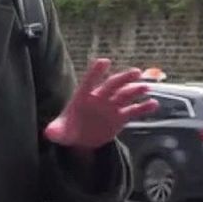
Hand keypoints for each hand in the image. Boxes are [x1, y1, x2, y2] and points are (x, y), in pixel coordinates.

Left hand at [44, 58, 159, 150]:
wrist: (80, 140)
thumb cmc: (67, 130)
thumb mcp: (59, 132)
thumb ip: (55, 131)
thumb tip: (49, 133)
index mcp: (82, 97)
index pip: (89, 81)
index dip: (95, 72)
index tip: (103, 61)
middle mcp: (99, 98)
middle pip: (112, 85)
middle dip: (123, 78)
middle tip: (136, 72)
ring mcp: (111, 107)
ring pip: (125, 95)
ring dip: (136, 90)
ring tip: (146, 87)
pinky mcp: (120, 117)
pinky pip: (133, 111)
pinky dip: (143, 107)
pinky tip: (153, 104)